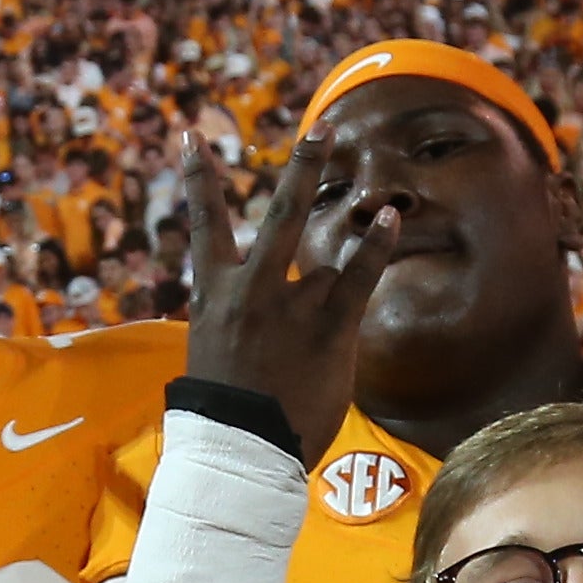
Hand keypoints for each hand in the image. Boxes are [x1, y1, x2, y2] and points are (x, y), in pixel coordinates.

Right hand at [177, 148, 385, 457]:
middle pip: (280, 215)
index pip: (203, 225)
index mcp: (213, 295)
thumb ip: (238, 315)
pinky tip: (390, 218)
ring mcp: (292, 307)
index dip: (197, 178)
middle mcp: (252, 290)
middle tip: (321, 131)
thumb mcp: (212, 351)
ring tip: (324, 312)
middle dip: (302, 168)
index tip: (192, 138)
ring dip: (326, 291)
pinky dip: (375, 246)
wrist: (238, 451)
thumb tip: (271, 298)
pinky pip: (358, 277)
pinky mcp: (328, 330)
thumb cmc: (226, 412)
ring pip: (323, 265)